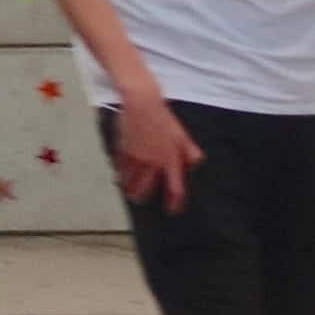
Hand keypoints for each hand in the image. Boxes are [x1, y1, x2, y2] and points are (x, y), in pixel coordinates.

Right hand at [108, 90, 200, 208]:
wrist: (142, 104)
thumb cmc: (163, 118)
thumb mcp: (182, 135)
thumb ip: (190, 151)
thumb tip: (195, 164)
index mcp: (171, 160)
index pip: (175, 188)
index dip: (175, 203)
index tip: (172, 210)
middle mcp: (154, 163)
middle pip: (147, 187)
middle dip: (142, 195)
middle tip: (139, 200)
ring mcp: (137, 157)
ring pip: (131, 179)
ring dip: (129, 187)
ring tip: (128, 192)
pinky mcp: (124, 149)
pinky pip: (121, 166)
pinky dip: (120, 172)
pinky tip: (119, 174)